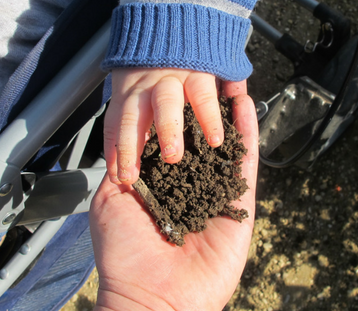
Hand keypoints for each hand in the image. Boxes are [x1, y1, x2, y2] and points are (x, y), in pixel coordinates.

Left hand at [91, 79, 256, 310]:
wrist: (154, 300)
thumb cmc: (125, 257)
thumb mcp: (110, 203)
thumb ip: (121, 166)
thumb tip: (126, 132)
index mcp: (158, 183)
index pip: (168, 136)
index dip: (173, 108)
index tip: (174, 78)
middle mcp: (189, 183)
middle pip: (200, 134)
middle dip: (204, 103)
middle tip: (206, 69)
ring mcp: (216, 190)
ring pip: (226, 140)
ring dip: (230, 108)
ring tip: (230, 75)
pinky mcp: (240, 200)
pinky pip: (246, 160)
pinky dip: (248, 130)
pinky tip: (246, 102)